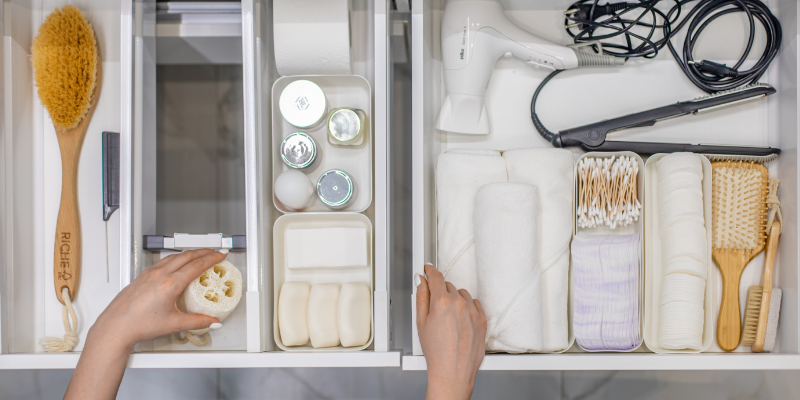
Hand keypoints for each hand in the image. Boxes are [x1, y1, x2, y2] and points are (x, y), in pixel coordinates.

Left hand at [89, 249, 226, 349]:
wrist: (116, 327)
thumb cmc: (139, 325)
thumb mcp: (174, 324)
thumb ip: (198, 322)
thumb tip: (213, 322)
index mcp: (170, 284)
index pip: (197, 265)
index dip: (212, 258)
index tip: (220, 255)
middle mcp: (160, 274)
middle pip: (187, 256)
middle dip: (204, 252)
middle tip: (215, 252)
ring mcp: (150, 273)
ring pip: (174, 256)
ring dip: (190, 253)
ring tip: (199, 255)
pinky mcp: (143, 275)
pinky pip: (163, 261)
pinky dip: (176, 258)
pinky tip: (177, 263)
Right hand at [416, 263, 486, 399]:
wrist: (453, 371)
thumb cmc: (436, 351)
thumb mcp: (421, 322)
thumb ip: (421, 297)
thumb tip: (421, 281)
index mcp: (442, 301)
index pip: (436, 276)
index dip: (430, 270)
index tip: (428, 269)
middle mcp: (459, 303)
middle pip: (448, 286)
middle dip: (440, 292)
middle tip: (435, 308)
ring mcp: (473, 311)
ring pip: (461, 294)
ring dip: (454, 299)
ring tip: (448, 319)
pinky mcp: (482, 319)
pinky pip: (474, 304)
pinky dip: (467, 307)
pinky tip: (460, 320)